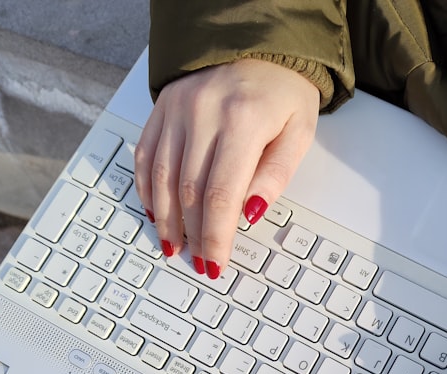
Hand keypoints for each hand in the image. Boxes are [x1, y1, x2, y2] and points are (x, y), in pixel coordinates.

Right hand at [135, 58, 319, 278]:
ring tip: (174, 244)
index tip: (216, 262)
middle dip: (194, 234)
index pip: (221, 195)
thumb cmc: (282, 88)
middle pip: (190, 192)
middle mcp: (204, 113)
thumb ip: (276, 174)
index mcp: (243, 121)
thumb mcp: (299, 130)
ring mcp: (177, 108)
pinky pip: (147, 155)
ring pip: (163, 177)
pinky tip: (156, 210)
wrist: (257, 38)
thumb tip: (251, 213)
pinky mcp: (162, 106)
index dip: (216, 236)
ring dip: (166, 218)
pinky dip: (148, 188)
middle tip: (199, 261)